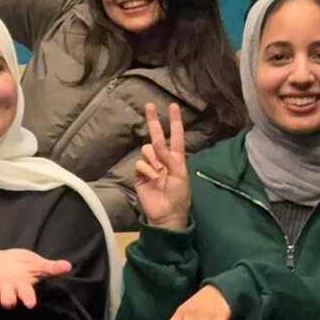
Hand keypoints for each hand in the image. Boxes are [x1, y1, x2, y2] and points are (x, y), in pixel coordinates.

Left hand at [0, 248, 72, 309]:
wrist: (3, 260)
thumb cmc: (23, 265)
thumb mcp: (37, 264)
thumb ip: (51, 267)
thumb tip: (68, 266)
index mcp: (22, 286)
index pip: (27, 295)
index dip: (28, 299)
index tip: (31, 304)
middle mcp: (7, 290)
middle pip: (8, 299)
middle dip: (7, 300)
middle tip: (8, 302)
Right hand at [135, 103, 192, 230]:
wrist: (167, 214)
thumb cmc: (179, 195)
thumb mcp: (180, 175)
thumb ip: (169, 158)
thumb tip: (156, 143)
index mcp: (176, 158)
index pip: (175, 136)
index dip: (174, 121)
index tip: (173, 106)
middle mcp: (163, 159)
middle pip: (156, 136)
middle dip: (153, 121)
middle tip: (149, 105)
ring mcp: (150, 166)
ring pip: (147, 150)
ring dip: (153, 159)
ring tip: (159, 174)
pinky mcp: (140, 175)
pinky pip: (140, 164)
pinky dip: (146, 170)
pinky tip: (152, 180)